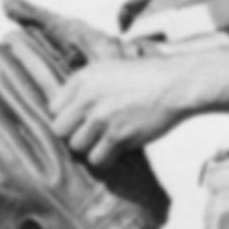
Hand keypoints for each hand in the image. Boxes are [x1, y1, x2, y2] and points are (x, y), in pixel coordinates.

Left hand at [51, 57, 199, 166]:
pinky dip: (106, 158)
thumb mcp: (108, 69)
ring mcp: (102, 117)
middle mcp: (87, 97)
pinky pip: (97, 159)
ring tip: (106, 141)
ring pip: (77, 147)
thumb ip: (84, 86)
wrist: (175, 83)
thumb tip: (61, 110)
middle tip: (91, 135)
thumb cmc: (144, 77)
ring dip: (91, 148)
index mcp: (82, 78)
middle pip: (60, 130)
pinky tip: (117, 150)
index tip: (80, 121)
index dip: (67, 117)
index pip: (53, 108)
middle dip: (74, 135)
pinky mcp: (118, 135)